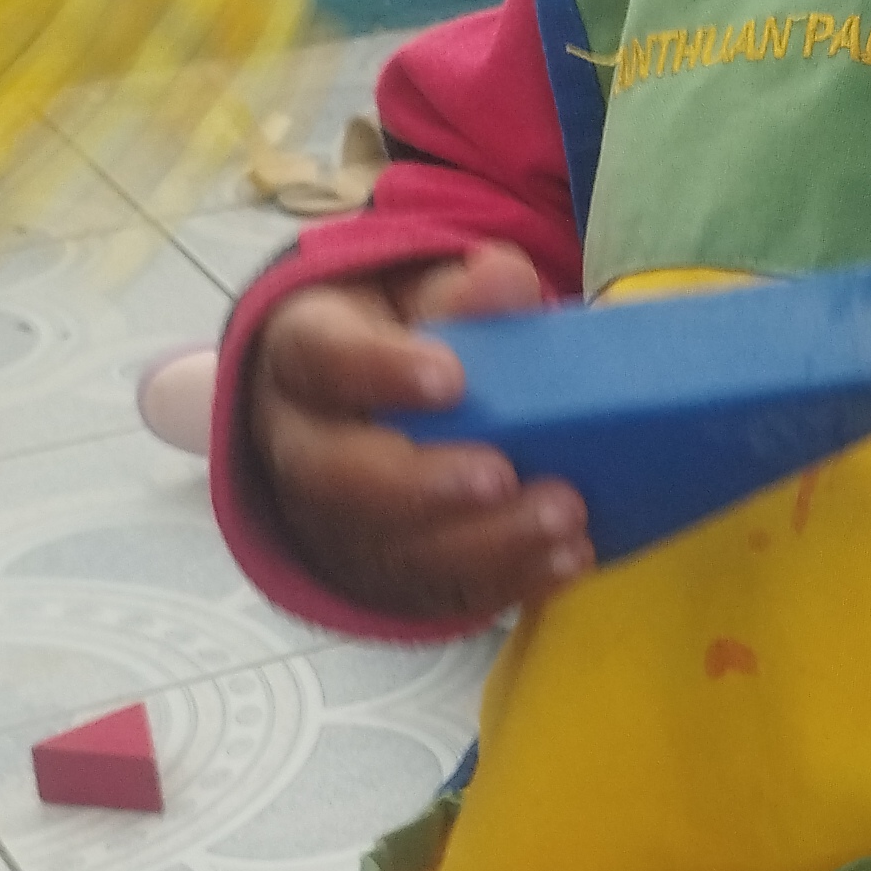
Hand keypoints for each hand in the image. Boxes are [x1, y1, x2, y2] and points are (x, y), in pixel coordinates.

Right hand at [246, 242, 590, 620]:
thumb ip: (461, 292)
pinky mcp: (386, 574)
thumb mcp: (421, 295)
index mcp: (301, 358)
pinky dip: (509, 581)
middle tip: (501, 474)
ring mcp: (337, 521)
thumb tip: (504, 279)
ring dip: (483, 543)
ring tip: (563, 518)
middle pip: (337, 477)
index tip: (450, 378)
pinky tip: (569, 559)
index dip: (378, 372)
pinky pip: (438, 591)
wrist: (371, 408)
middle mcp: (302, 448)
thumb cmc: (402, 341)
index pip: (320, 361)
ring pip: (390, 549)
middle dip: (422, 484)